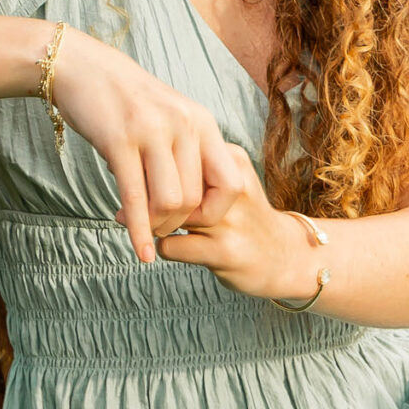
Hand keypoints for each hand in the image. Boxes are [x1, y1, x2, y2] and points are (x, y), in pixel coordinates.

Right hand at [45, 28, 254, 260]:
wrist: (83, 68)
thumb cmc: (125, 100)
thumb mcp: (170, 117)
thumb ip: (186, 151)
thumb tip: (194, 198)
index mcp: (202, 122)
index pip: (230, 183)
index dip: (215, 212)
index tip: (191, 220)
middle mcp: (184, 125)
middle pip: (196, 199)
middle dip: (177, 225)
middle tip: (157, 227)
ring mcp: (153, 132)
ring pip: (170, 202)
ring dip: (156, 226)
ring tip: (139, 227)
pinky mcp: (120, 141)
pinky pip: (135, 198)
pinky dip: (139, 231)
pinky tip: (139, 252)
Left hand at [155, 160, 319, 301]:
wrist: (284, 257)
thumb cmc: (242, 215)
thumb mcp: (224, 179)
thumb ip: (187, 170)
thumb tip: (125, 166)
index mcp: (232, 160)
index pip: (175, 152)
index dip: (153, 166)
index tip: (142, 177)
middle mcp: (234, 186)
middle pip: (168, 182)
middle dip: (147, 194)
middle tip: (145, 206)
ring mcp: (230, 220)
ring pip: (167, 214)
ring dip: (153, 221)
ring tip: (160, 225)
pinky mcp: (224, 251)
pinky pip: (169, 245)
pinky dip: (164, 247)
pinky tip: (176, 246)